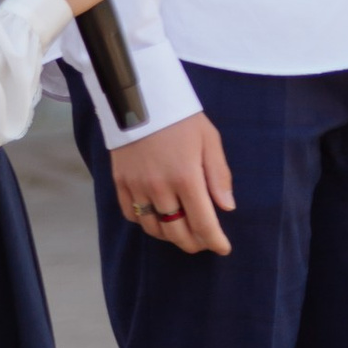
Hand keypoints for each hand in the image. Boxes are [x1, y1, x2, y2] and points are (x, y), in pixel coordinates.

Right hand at [110, 110, 234, 256]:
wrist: (139, 98)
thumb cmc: (180, 118)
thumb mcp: (209, 139)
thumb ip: (219, 175)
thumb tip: (227, 207)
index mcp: (186, 177)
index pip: (203, 223)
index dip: (215, 241)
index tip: (223, 248)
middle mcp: (160, 188)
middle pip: (177, 232)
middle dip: (194, 243)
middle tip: (204, 241)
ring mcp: (137, 187)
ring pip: (154, 228)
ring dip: (170, 236)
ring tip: (182, 231)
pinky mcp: (120, 183)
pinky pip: (132, 215)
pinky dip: (146, 222)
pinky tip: (158, 217)